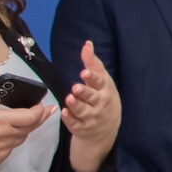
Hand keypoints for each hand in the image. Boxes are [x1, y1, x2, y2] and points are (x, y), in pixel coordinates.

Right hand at [0, 69, 52, 171]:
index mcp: (0, 121)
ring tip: (26, 120)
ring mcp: (3, 150)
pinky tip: (7, 133)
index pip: (31, 116)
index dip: (40, 110)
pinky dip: (13, 139)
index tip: (42, 104)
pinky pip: (12, 148)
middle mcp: (6, 136)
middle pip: (32, 127)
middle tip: (45, 110)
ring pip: (22, 138)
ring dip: (27, 129)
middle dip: (40, 118)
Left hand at [62, 41, 119, 171]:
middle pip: (92, 98)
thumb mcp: (102, 80)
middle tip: (76, 87)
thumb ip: (93, 63)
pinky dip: (70, 119)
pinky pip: (75, 124)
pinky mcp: (82, 127)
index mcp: (105, 90)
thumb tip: (87, 43)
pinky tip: (64, 112)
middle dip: (84, 93)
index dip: (92, 78)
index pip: (100, 83)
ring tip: (69, 99)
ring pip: (83, 111)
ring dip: (76, 106)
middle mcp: (100, 104)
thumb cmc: (103, 98)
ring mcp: (92, 117)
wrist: (107, 128)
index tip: (85, 72)